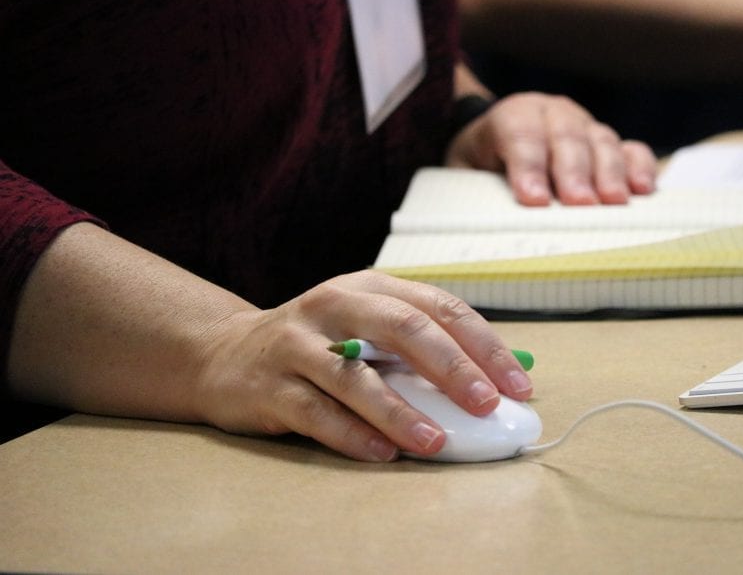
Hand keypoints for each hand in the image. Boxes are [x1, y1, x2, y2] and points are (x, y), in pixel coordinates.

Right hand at [195, 270, 532, 461]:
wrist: (225, 354)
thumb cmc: (318, 345)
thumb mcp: (367, 329)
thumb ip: (421, 349)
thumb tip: (495, 382)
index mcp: (371, 287)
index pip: (439, 307)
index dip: (483, 345)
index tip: (518, 385)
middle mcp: (334, 305)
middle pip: (402, 328)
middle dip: (451, 367)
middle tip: (486, 404)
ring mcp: (297, 343)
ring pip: (356, 376)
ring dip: (401, 411)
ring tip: (436, 441)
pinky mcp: (270, 385)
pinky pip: (316, 411)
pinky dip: (352, 433)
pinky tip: (383, 453)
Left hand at [445, 92, 657, 204]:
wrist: (496, 143)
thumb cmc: (481, 165)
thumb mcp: (465, 174)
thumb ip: (477, 190)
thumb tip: (490, 227)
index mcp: (512, 115)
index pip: (519, 132)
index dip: (528, 165)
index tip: (533, 199)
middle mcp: (552, 113)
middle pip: (566, 136)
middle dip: (573, 171)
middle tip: (579, 204)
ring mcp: (585, 126)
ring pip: (601, 140)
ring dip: (609, 172)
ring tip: (614, 202)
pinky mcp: (609, 144)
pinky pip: (631, 149)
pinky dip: (640, 167)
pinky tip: (643, 191)